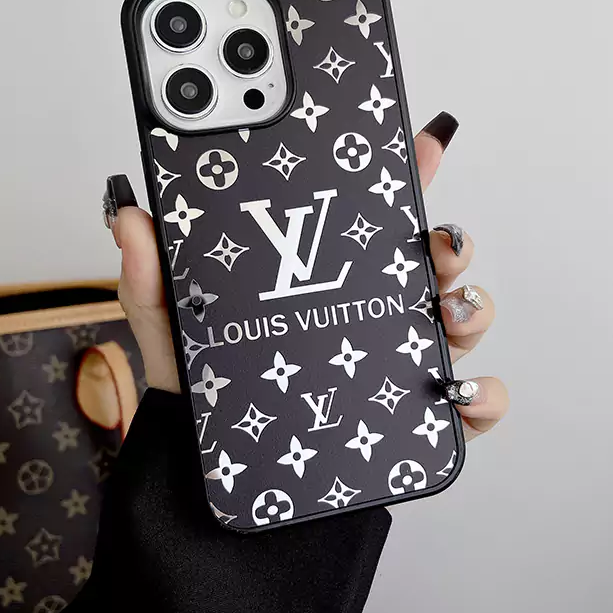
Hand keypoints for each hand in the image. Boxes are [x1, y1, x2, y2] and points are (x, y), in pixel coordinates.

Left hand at [104, 112, 508, 438]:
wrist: (226, 473)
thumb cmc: (212, 389)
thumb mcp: (175, 325)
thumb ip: (153, 274)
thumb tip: (129, 214)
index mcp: (330, 276)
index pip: (374, 216)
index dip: (404, 172)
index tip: (421, 140)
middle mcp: (376, 310)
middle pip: (434, 261)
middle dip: (450, 239)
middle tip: (436, 238)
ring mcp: (404, 362)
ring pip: (464, 319)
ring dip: (472, 305)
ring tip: (447, 309)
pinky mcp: (419, 418)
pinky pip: (472, 402)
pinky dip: (483, 396)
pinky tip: (459, 393)